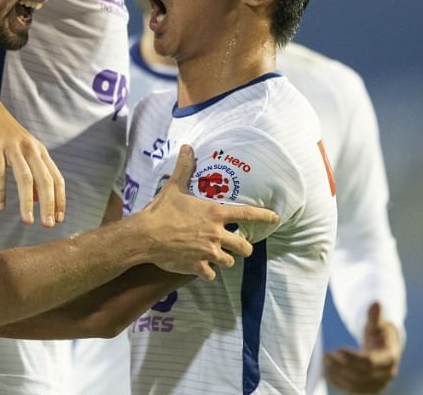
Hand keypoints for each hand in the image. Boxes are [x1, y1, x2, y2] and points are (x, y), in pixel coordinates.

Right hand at [0, 90, 64, 226]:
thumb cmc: (2, 133)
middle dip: (49, 205)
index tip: (60, 218)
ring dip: (28, 202)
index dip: (60, 199)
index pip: (56, 178)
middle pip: (45, 180)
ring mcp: (12, 147)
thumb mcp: (21, 151)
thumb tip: (39, 199)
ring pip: (25, 178)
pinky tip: (0, 206)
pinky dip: (0, 191)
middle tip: (48, 225)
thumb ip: (31, 172)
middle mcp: (30, 149)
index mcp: (39, 151)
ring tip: (27, 221)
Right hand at [136, 144, 278, 278]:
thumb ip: (184, 168)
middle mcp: (216, 234)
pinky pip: (211, 275)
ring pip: (230, 262)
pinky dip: (208, 273)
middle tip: (239, 245)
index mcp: (215, 214)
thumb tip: (186, 147)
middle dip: (244, 247)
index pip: (247, 214)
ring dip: (226, 259)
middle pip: (244, 246)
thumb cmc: (161, 210)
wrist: (146, 235)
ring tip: (218, 256)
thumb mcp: (174, 187)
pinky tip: (202, 269)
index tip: (276, 218)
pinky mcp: (198, 267)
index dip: (264, 216)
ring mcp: (208, 252)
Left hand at [324, 302, 402, 392]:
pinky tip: (326, 371)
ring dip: (337, 375)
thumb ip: (375, 315)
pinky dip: (337, 382)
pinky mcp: (368, 390)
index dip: (352, 358)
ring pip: (355, 385)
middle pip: (360, 375)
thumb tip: (376, 302)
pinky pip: (351, 390)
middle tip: (326, 356)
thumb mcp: (377, 323)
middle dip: (341, 366)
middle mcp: (386, 375)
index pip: (369, 362)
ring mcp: (378, 384)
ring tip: (324, 362)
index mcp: (389, 358)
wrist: (384, 348)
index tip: (337, 349)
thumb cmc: (379, 332)